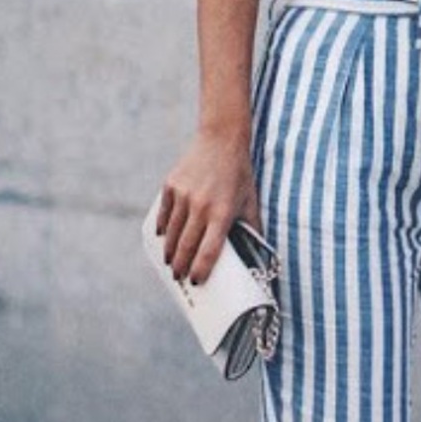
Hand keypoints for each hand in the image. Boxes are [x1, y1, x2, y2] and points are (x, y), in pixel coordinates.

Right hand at [155, 129, 259, 285]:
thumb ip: (252, 228)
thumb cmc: (239, 175)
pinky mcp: (171, 185)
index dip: (201, 269)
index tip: (196, 281)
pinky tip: (164, 239)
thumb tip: (256, 253)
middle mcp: (201, 206)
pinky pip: (164, 214)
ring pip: (172, 233)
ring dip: (170, 251)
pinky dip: (164, 229)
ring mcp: (183, 195)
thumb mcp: (250, 202)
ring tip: (171, 264)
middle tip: (180, 277)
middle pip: (186, 246)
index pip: (209, 250)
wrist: (221, 140)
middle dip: (181, 266)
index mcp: (223, 213)